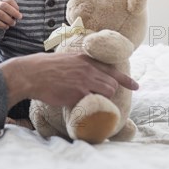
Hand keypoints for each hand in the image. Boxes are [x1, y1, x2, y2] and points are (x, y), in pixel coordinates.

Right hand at [0, 0, 22, 28]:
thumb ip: (14, 10)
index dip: (15, 6)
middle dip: (13, 12)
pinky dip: (2, 25)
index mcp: (3, 0)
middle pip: (4, 6)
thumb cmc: (5, 10)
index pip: (9, 1)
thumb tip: (18, 15)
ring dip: (8, 20)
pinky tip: (7, 26)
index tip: (19, 12)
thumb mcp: (10, 7)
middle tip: (19, 17)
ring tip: (13, 23)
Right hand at [0, 53, 138, 108]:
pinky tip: (80, 107)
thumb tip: (83, 74)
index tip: (136, 87)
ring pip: (107, 92)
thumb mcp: (66, 60)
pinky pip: (93, 103)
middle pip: (111, 84)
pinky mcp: (78, 93)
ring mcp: (85, 80)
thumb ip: (78, 66)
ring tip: (88, 103)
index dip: (126, 80)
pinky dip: (90, 108)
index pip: (112, 69)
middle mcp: (88, 68)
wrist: (31, 74)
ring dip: (102, 100)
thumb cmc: (44, 68)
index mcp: (86, 59)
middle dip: (108, 93)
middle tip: (98, 99)